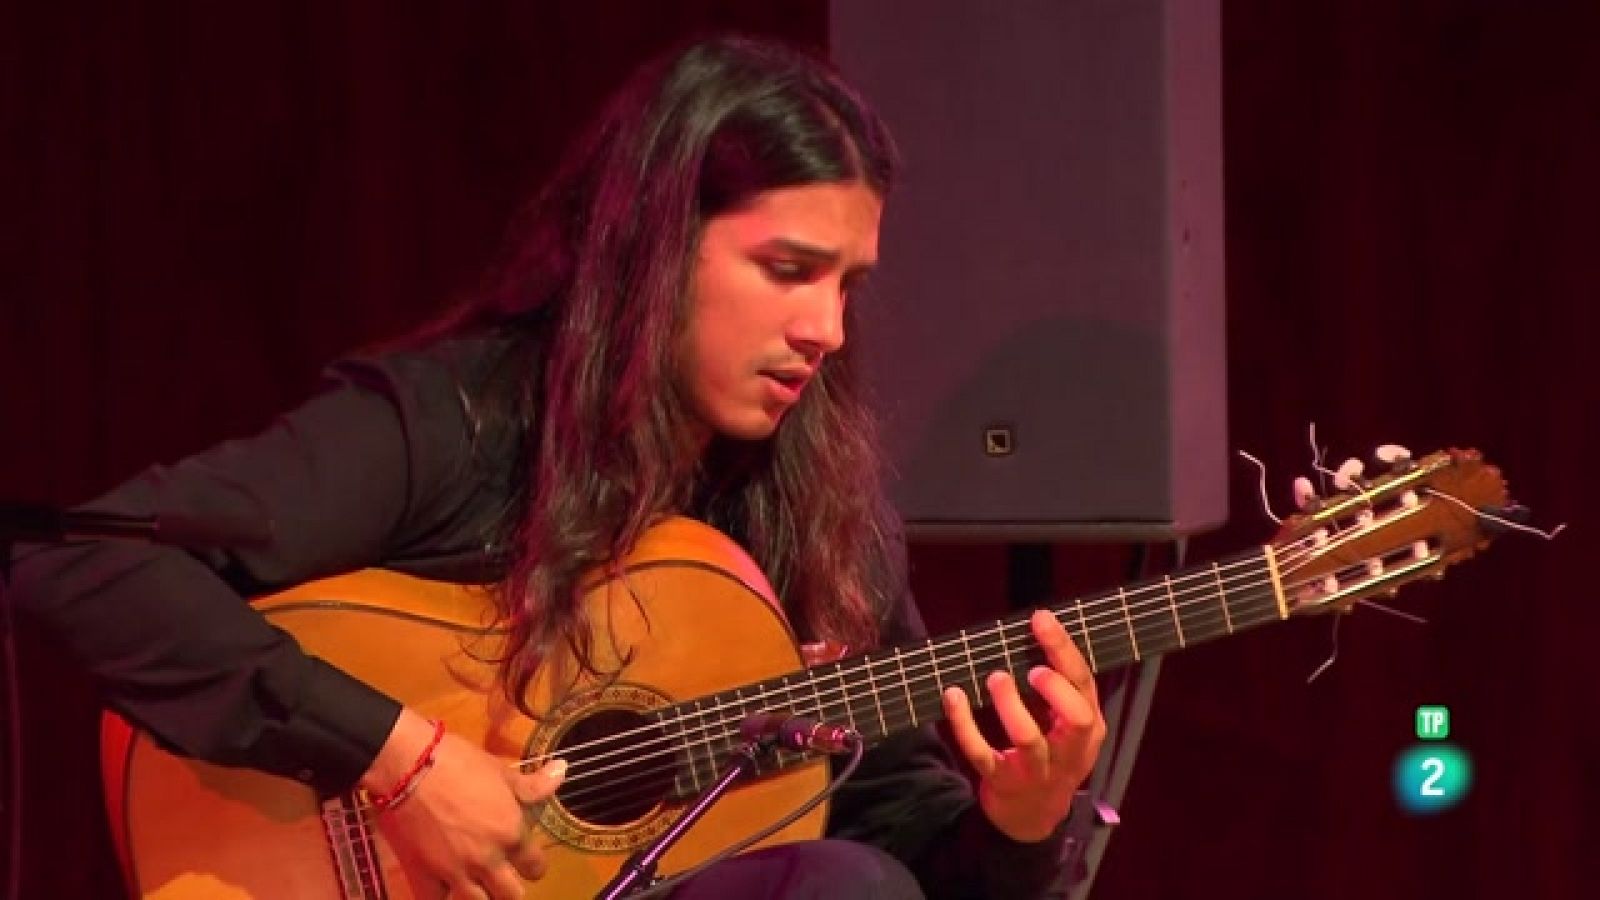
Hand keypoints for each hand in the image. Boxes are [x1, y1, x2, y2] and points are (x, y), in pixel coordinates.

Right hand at [362, 708, 565, 898]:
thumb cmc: (458, 762)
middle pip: (511, 895)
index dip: (533, 864)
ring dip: (481, 897)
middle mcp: (488, 859)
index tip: (526, 861)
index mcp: (511, 832)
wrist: (407, 765)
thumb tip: (562, 771)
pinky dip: (441, 898)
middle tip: (501, 877)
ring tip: (477, 887)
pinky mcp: (424, 877)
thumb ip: (532, 784)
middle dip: (510, 888)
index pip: (536, 866)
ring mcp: (455, 872)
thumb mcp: (500, 770)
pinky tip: (443, 892)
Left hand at [942, 609, 1105, 841]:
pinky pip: (981, 754)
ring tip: (995, 678)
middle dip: (1054, 689)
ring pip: (1029, 740)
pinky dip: (964, 725)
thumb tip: (1034, 628)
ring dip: (1010, 705)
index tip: (1040, 619)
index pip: (1085, 685)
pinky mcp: (1002, 781)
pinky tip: (952, 696)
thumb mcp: (1067, 726)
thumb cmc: (1051, 754)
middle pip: (1076, 719)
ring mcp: (1036, 770)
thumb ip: (1059, 688)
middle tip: (1030, 670)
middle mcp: (1069, 751)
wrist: (1033, 816)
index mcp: (1088, 729)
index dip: (1063, 650)